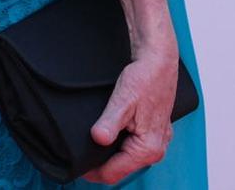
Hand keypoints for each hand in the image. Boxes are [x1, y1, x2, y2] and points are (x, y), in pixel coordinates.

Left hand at [83, 45, 179, 182]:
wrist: (158, 61)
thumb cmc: (145, 78)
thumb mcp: (123, 100)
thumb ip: (110, 122)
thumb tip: (99, 139)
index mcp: (148, 148)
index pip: (114, 173)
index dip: (92, 172)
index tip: (77, 166)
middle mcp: (156, 149)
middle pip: (120, 168)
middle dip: (100, 163)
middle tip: (81, 154)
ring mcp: (157, 142)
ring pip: (126, 158)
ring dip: (109, 154)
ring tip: (93, 142)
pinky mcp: (154, 133)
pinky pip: (133, 147)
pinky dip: (119, 144)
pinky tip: (109, 133)